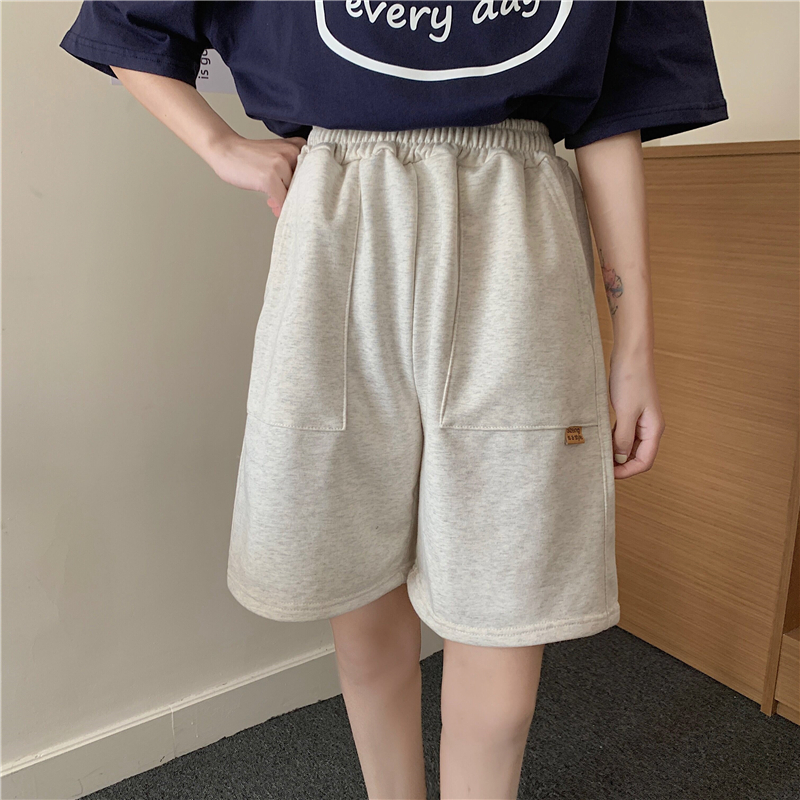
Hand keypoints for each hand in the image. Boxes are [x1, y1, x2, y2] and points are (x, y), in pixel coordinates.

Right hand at [206, 133, 306, 217]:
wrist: (226, 149)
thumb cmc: (250, 154)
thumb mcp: (277, 153)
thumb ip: (292, 167)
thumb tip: (301, 193)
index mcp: (296, 145)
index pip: (311, 172)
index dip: (304, 186)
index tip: (296, 194)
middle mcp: (291, 153)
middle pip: (304, 184)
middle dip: (294, 196)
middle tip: (283, 200)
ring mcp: (281, 165)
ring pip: (294, 193)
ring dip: (285, 202)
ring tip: (274, 202)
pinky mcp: (270, 178)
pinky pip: (282, 200)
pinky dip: (279, 208)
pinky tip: (272, 206)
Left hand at [608, 346, 665, 477]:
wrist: (630, 354)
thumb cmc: (631, 379)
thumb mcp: (626, 412)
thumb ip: (623, 437)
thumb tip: (620, 459)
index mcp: (654, 429)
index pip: (645, 461)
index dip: (627, 471)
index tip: (609, 474)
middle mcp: (649, 427)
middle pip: (637, 456)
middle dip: (621, 464)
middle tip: (601, 466)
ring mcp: (640, 420)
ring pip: (629, 445)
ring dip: (616, 452)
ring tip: (599, 455)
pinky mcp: (630, 412)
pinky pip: (623, 433)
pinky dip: (613, 439)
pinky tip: (601, 440)